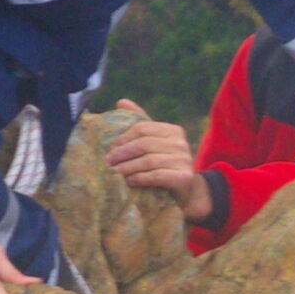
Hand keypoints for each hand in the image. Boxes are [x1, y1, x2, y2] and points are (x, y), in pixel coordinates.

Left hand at [104, 104, 209, 221]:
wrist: (187, 191)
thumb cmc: (165, 165)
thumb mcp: (154, 143)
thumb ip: (140, 124)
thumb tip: (121, 102)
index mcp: (172, 130)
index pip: (142, 128)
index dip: (123, 138)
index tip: (109, 148)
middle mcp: (181, 142)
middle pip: (144, 144)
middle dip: (122, 153)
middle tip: (107, 162)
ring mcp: (184, 160)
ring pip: (148, 161)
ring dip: (128, 167)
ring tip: (114, 173)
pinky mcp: (184, 177)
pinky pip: (157, 176)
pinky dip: (140, 178)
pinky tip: (130, 181)